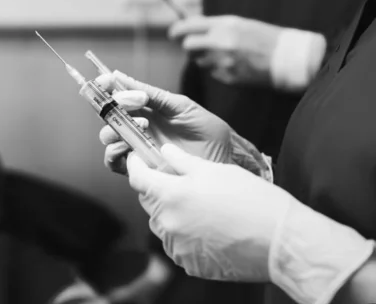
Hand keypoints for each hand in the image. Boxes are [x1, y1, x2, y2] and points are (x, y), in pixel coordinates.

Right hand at [96, 71, 232, 173]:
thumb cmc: (207, 133)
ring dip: (115, 128)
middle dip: (109, 106)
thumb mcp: (183, 106)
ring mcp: (137, 147)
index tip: (103, 80)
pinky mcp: (138, 168)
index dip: (108, 86)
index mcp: (149, 109)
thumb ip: (155, 96)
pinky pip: (113, 161)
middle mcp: (138, 127)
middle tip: (122, 102)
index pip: (121, 95)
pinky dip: (113, 152)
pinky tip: (128, 147)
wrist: (221, 161)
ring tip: (141, 124)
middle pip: (109, 115)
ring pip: (108, 136)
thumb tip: (125, 83)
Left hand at [127, 144, 374, 303]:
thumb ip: (182, 160)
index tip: (138, 159)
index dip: (136, 165)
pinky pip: (177, 245)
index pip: (138, 178)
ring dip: (172, 213)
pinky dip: (185, 235)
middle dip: (159, 190)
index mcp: (170, 195)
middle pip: (150, 202)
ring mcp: (177, 246)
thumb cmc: (251, 199)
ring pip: (163, 224)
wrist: (279, 240)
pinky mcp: (190, 264)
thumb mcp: (215, 170)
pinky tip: (207, 228)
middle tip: (179, 182)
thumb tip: (165, 151)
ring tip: (200, 207)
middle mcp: (167, 223)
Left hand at [169, 15, 281, 85]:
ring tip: (224, 54)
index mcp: (224, 25)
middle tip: (196, 45)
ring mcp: (223, 62)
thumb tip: (191, 26)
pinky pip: (212, 72)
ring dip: (204, 58)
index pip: (188, 27)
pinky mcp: (228, 77)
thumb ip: (214, 25)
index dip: (177, 31)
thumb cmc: (264, 37)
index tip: (173, 33)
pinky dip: (217, 68)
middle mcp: (220, 43)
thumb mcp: (239, 23)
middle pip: (188, 46)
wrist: (287, 58)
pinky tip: (233, 64)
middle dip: (189, 46)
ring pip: (199, 61)